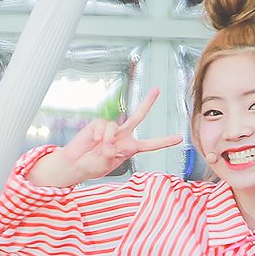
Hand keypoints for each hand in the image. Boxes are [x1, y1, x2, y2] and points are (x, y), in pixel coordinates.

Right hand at [29, 89, 181, 186]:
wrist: (76, 163)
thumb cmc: (93, 166)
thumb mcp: (106, 163)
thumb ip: (111, 152)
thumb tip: (111, 140)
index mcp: (130, 148)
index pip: (150, 144)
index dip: (164, 141)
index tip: (179, 138)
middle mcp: (123, 136)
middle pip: (138, 116)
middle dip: (147, 103)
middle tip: (157, 89)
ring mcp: (111, 129)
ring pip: (114, 126)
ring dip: (107, 138)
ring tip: (99, 147)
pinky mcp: (98, 124)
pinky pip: (102, 125)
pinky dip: (98, 133)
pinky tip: (93, 140)